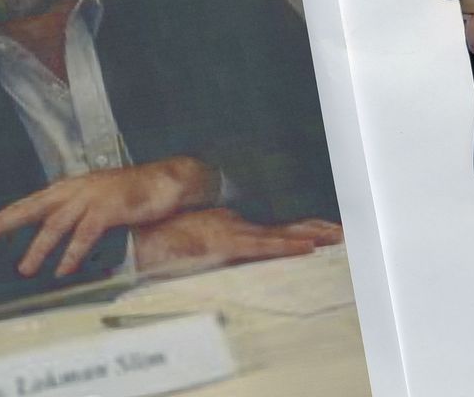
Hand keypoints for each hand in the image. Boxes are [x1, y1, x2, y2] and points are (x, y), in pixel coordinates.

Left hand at [0, 156, 217, 277]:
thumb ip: (78, 218)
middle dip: (6, 221)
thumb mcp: (99, 203)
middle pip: (33, 206)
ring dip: (39, 248)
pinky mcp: (109, 208)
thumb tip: (60, 242)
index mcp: (70, 188)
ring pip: (56, 223)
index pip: (31, 203)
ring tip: (25, 269)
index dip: (6, 216)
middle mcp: (76, 190)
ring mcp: (92, 197)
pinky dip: (72, 252)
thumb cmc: (133, 195)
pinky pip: (85, 234)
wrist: (167, 181)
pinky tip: (63, 269)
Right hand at [134, 208, 342, 275]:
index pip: (268, 227)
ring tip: (335, 236)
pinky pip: (261, 246)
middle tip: (339, 231)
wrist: (134, 234)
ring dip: (309, 235)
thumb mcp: (187, 241)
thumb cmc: (156, 241)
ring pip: (278, 233)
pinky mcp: (224, 242)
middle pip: (280, 226)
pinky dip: (285, 246)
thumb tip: (213, 249)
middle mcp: (232, 222)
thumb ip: (206, 243)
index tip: (318, 230)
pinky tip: (307, 248)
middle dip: (311, 229)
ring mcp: (229, 231)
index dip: (295, 229)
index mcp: (225, 223)